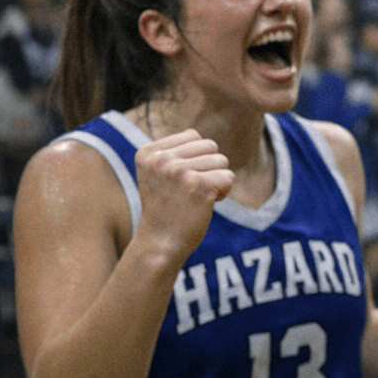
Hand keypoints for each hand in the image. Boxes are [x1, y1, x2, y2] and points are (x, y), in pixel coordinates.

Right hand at [133, 129, 233, 257]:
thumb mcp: (156, 174)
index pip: (192, 135)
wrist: (160, 243)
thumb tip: (195, 134)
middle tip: (191, 190)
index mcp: (148, 153)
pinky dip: (224, 192)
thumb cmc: (165, 208)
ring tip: (196, 198)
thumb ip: (171, 152)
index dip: (195, 158)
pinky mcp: (198, 185)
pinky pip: (229, 177)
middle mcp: (161, 159)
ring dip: (216, 180)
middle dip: (209, 167)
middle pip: (210, 145)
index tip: (180, 180)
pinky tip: (206, 204)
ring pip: (222, 160)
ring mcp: (178, 171)